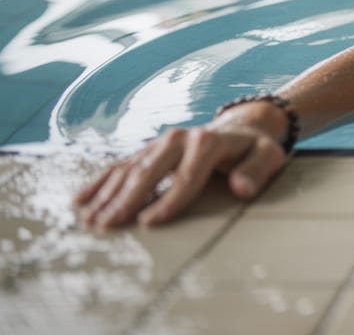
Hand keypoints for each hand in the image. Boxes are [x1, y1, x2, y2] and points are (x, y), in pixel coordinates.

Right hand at [74, 120, 286, 228]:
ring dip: (109, 195)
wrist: (241, 129)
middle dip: (128, 199)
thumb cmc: (255, 150)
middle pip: (150, 171)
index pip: (186, 176)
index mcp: (208, 142)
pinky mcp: (149, 150)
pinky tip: (82, 200)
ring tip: (91, 220)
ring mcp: (160, 143)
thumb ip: (256, 171)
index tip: (150, 223)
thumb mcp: (268, 156)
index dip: (168, 200)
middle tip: (108, 225)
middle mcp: (179, 139)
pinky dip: (101, 182)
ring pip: (130, 169)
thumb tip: (241, 188)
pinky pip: (121, 165)